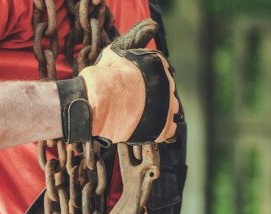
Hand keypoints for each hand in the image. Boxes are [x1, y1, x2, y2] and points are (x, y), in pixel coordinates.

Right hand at [57, 20, 179, 144]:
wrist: (99, 101)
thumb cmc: (105, 76)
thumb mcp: (118, 50)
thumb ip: (135, 40)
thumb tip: (151, 27)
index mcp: (160, 64)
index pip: (163, 73)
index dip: (150, 82)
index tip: (138, 87)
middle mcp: (168, 83)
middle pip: (167, 91)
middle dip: (155, 96)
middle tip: (136, 102)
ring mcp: (169, 105)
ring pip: (171, 109)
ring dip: (160, 112)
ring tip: (141, 114)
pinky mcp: (165, 126)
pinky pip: (171, 129)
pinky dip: (162, 128)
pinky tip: (149, 126)